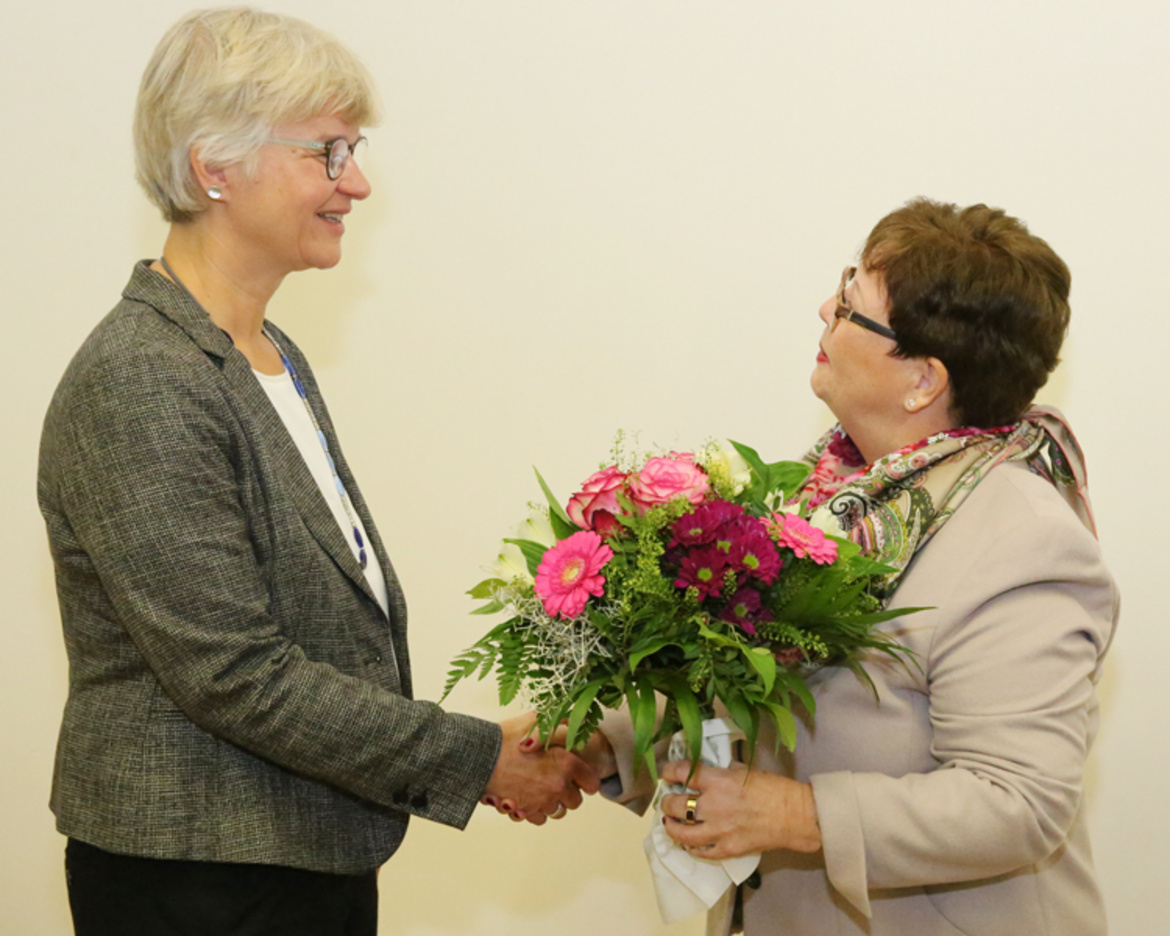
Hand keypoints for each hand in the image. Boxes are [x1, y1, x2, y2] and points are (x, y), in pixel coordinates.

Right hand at [481, 714, 600, 824]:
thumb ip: (559, 724)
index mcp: (567, 763)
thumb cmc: (505, 737)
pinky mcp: (527, 812)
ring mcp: (542, 801)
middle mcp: (558, 785)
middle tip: (555, 781)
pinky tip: (526, 796)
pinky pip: (539, 818)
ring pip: (557, 811)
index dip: (586, 779)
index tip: (581, 778)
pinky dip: (535, 811)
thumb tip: (572, 724)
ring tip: (538, 787)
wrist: (478, 757)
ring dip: (550, 802)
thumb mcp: (536, 721)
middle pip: (575, 801)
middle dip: (567, 793)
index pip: (591, 782)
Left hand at [658, 760, 821, 859]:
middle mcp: (714, 806)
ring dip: (672, 827)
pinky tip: (689, 843)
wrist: (795, 816)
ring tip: (669, 823)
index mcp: (719, 781)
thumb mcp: (744, 771)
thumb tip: (707, 775)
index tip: (666, 774)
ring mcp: (719, 830)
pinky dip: (692, 847)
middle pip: (676, 805)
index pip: (684, 773)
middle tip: (667, 800)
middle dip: (667, 802)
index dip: (670, 772)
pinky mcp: (728, 849)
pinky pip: (702, 852)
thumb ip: (722, 773)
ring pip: (682, 833)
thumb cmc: (774, 789)